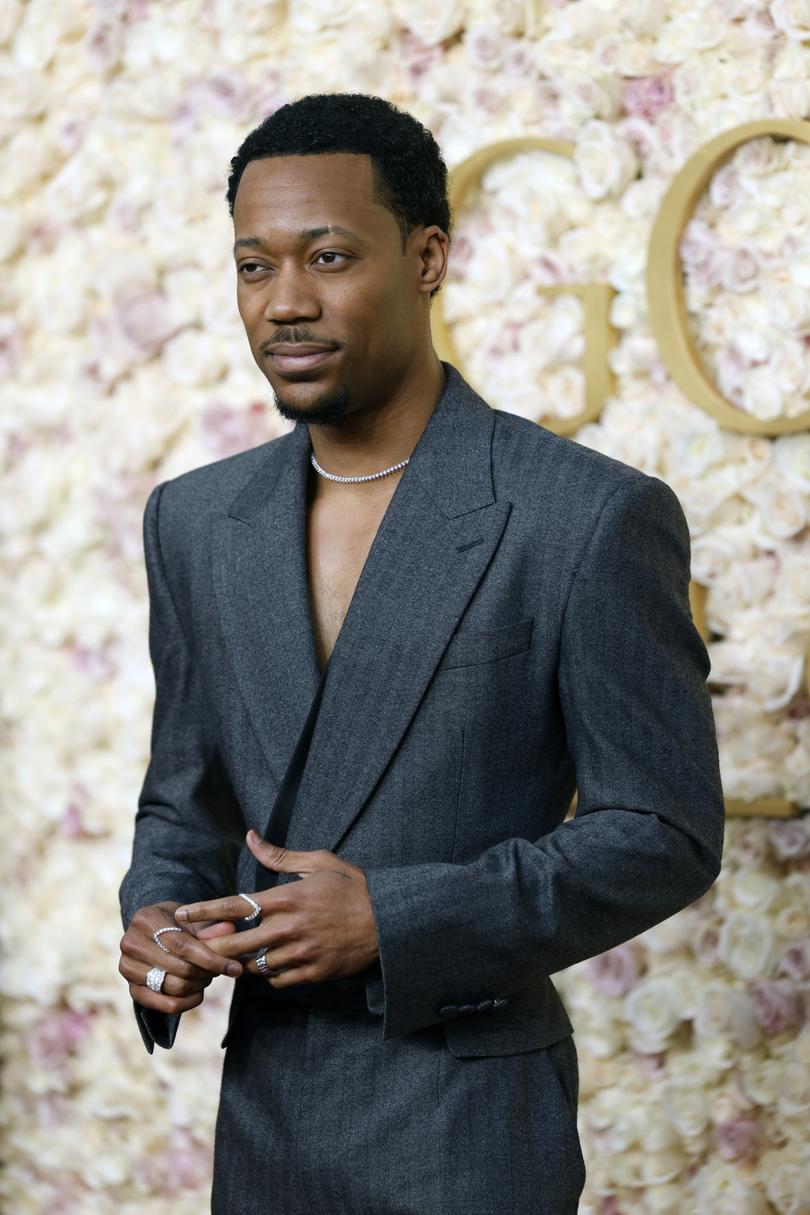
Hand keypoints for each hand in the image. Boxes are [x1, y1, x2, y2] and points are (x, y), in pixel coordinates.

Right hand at [118, 900, 244, 1015]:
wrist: (154, 933)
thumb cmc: (178, 923)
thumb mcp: (194, 919)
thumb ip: (212, 926)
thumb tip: (231, 929)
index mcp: (145, 918)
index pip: (183, 945)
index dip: (211, 958)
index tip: (234, 967)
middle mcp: (130, 942)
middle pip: (179, 968)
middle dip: (206, 973)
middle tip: (221, 970)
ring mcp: (127, 967)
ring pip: (173, 987)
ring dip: (198, 985)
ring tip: (208, 976)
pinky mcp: (131, 989)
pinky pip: (164, 1005)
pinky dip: (187, 1002)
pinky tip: (198, 992)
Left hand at [173, 832, 379, 987]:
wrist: (388, 921)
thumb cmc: (353, 887)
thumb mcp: (319, 862)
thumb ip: (279, 855)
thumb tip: (252, 837)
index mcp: (286, 899)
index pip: (234, 906)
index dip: (202, 911)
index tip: (180, 915)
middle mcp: (288, 929)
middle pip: (234, 944)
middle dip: (211, 946)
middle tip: (196, 945)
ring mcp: (299, 954)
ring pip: (252, 965)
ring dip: (240, 960)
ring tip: (232, 955)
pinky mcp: (311, 974)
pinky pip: (275, 980)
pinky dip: (266, 974)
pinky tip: (267, 963)